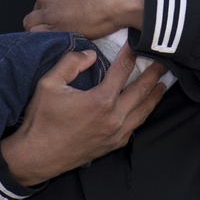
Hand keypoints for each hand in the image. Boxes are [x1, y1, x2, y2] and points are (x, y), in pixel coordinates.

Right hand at [0, 44, 165, 185]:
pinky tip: (144, 110)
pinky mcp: (112, 145)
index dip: (130, 55)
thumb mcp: (48, 84)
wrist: (37, 156)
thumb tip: (91, 55)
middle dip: (153, 74)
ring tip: (162, 85)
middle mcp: (114, 118)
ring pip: (143, 112)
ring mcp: (115, 134)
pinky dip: (143, 115)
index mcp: (100, 100)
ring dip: (154, 96)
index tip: (136, 43)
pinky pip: (134, 127)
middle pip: (141, 91)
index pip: (122, 71)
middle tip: (162, 62)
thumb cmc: (41, 119)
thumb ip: (70, 63)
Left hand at [24, 0, 145, 36]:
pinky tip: (55, 39)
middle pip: (38, 7)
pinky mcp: (57, 28)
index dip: (52, 1)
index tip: (62, 7)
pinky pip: (39, 35)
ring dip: (42, 27)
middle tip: (64, 20)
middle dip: (48, 13)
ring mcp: (49, 11)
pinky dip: (44, 38)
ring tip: (58, 31)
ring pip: (32, 22)